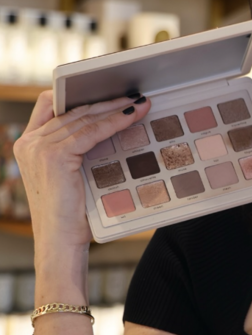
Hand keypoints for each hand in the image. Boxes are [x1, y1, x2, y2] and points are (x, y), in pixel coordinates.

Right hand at [14, 91, 150, 249]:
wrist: (60, 242)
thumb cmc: (69, 214)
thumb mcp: (70, 174)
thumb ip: (77, 150)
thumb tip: (108, 130)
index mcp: (28, 143)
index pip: (50, 104)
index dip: (78, 94)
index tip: (107, 92)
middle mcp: (29, 142)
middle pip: (73, 109)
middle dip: (106, 100)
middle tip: (134, 95)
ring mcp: (39, 148)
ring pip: (85, 117)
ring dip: (116, 108)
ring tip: (140, 103)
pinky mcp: (55, 156)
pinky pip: (92, 131)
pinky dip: (115, 122)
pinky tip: (132, 117)